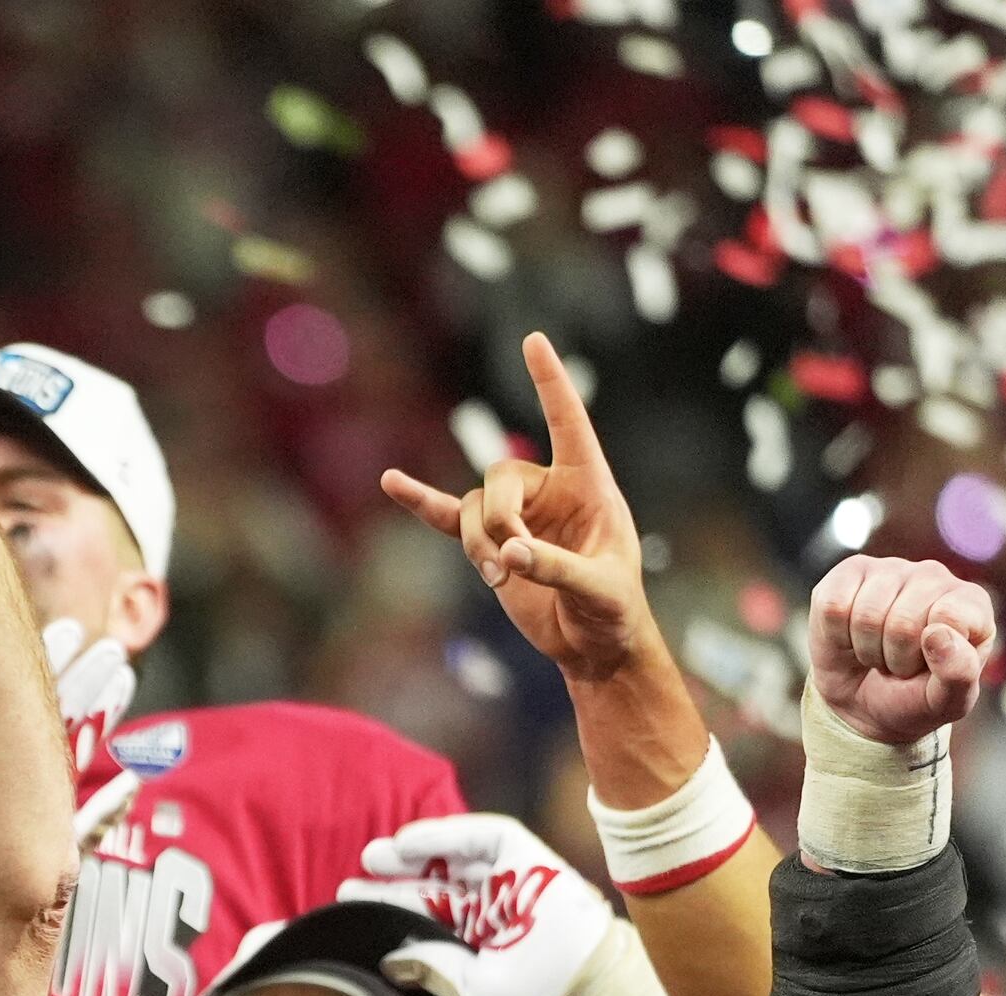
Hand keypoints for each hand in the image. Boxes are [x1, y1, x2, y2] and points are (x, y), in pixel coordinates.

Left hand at [338, 812, 614, 995]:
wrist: (588, 988)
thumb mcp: (470, 990)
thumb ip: (430, 970)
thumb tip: (389, 960)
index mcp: (480, 941)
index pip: (427, 918)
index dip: (389, 909)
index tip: (351, 904)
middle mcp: (494, 908)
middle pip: (435, 887)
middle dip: (395, 881)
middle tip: (352, 881)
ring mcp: (511, 881)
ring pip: (453, 859)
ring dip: (413, 855)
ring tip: (373, 857)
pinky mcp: (528, 858)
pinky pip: (481, 836)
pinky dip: (444, 835)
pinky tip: (407, 842)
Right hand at [378, 333, 660, 682]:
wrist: (592, 645)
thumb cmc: (613, 611)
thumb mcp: (599, 589)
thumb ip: (556, 566)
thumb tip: (509, 552)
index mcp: (589, 485)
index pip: (567, 422)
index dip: (550, 383)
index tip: (533, 341)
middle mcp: (550, 491)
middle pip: (501, 478)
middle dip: (497, 518)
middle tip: (509, 560)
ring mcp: (516, 516)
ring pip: (473, 507)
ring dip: (476, 543)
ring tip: (498, 579)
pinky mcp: (491, 545)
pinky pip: (448, 516)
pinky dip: (421, 502)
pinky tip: (392, 483)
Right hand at [806, 554, 996, 744]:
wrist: (863, 704)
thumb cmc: (913, 699)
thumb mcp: (946, 702)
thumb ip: (958, 674)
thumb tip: (939, 634)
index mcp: (971, 603)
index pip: (949, 615)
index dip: (929, 653)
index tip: (928, 666)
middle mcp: (934, 577)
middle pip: (903, 620)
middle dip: (893, 657)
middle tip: (897, 665)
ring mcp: (891, 569)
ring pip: (866, 613)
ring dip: (866, 648)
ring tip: (877, 652)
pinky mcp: (851, 571)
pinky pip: (833, 603)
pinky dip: (836, 634)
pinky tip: (850, 636)